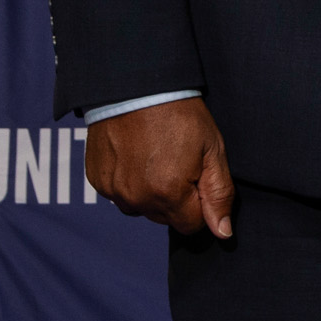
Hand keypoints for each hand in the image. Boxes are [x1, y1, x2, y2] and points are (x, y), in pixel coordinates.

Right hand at [85, 99, 234, 237]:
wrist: (137, 88)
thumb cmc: (181, 115)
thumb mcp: (212, 150)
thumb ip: (218, 194)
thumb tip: (222, 233)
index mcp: (168, 194)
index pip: (191, 225)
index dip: (201, 204)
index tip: (200, 177)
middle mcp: (137, 200)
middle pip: (166, 218)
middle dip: (177, 198)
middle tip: (180, 161)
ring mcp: (113, 192)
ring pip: (142, 208)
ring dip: (152, 193)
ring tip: (158, 156)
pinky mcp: (98, 181)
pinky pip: (120, 194)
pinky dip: (130, 182)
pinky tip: (137, 155)